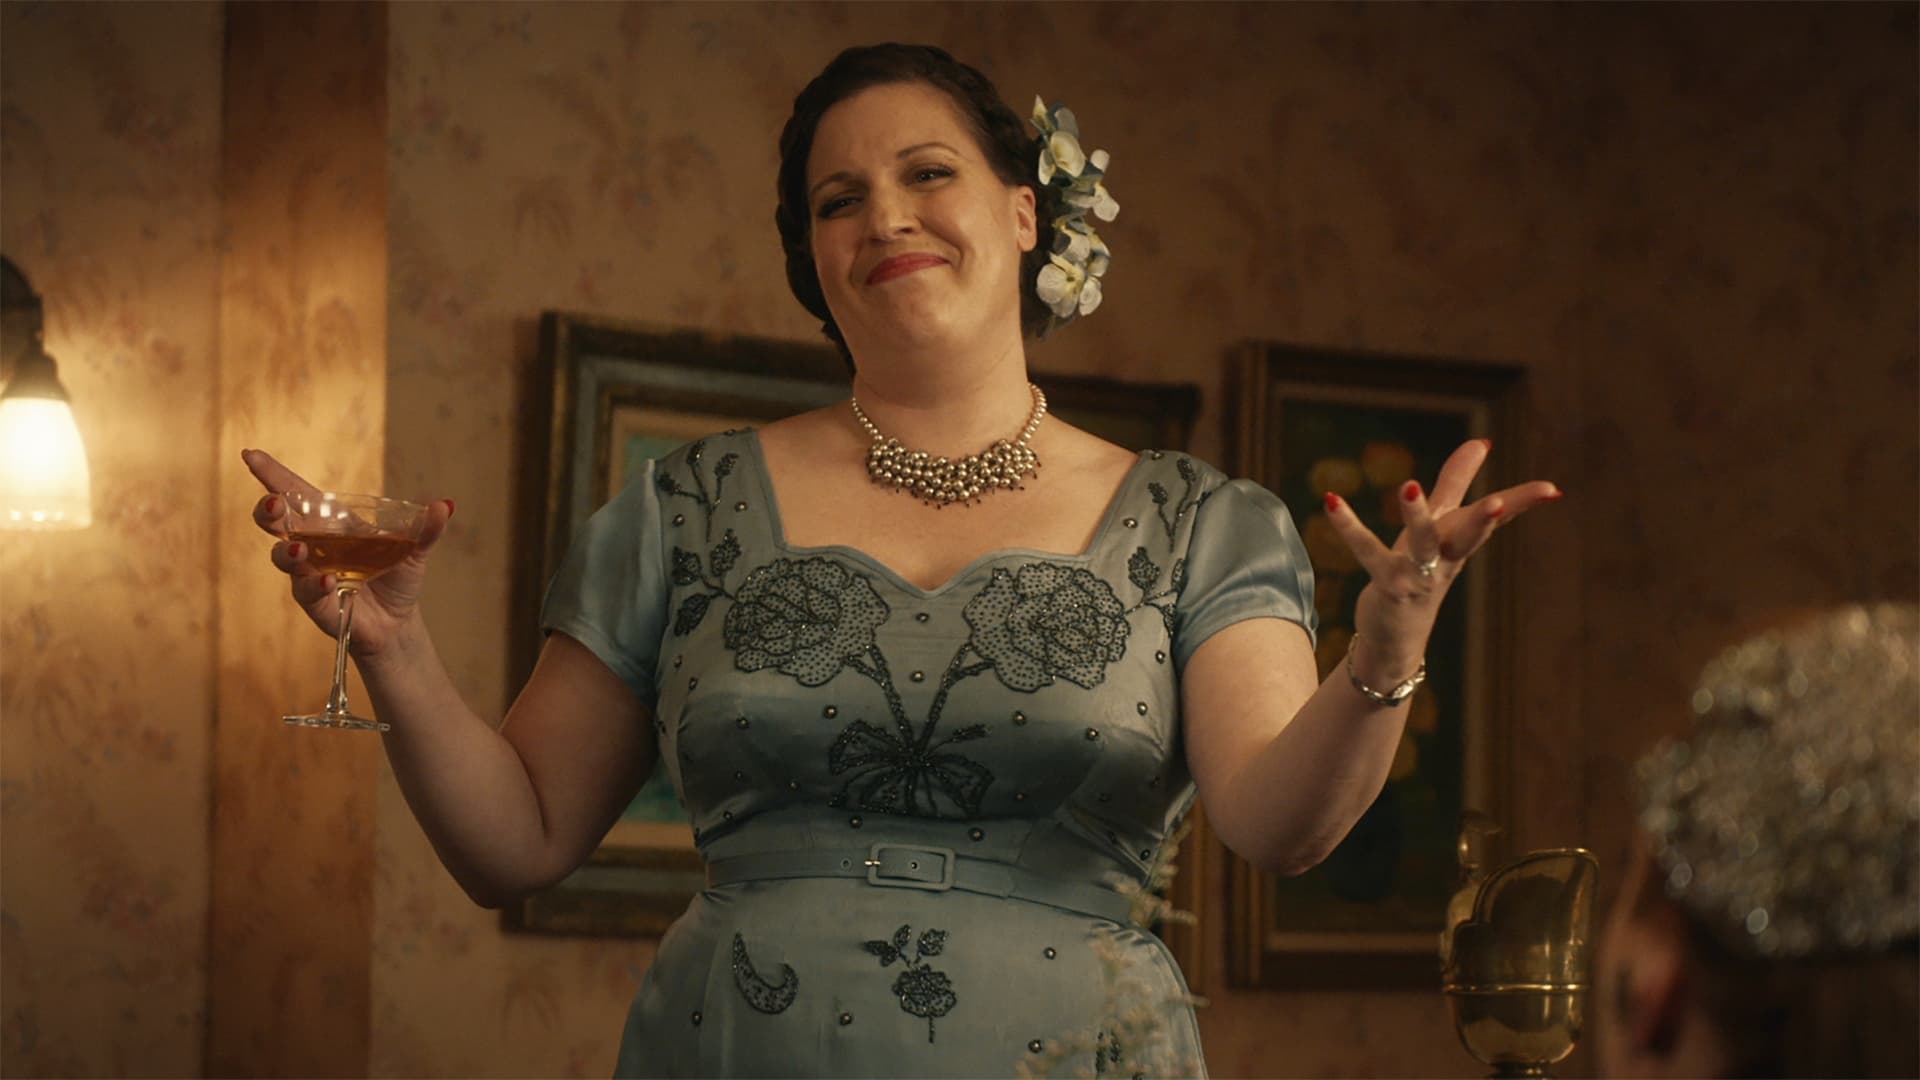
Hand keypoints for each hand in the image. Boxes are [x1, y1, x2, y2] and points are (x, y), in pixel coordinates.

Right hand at [243, 448, 454, 658]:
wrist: (398, 622)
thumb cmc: (396, 576)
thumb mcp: (416, 549)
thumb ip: (427, 529)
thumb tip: (446, 505)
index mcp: (332, 523)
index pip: (297, 494)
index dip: (273, 475)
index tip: (252, 455)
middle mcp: (313, 544)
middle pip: (276, 522)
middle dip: (268, 511)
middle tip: (273, 504)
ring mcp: (309, 573)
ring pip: (282, 557)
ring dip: (286, 550)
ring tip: (299, 548)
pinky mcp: (315, 602)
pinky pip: (305, 591)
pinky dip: (314, 584)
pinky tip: (327, 579)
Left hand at [1322, 439, 1558, 679]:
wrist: (1396, 637)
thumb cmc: (1420, 571)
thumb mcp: (1441, 523)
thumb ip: (1457, 481)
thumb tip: (1482, 442)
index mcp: (1460, 542)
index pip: (1496, 519)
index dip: (1523, 503)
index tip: (1553, 490)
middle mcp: (1445, 559)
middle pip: (1469, 536)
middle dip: (1484, 520)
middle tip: (1498, 503)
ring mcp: (1418, 575)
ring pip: (1421, 544)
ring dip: (1417, 515)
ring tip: (1410, 485)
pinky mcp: (1387, 584)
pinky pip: (1367, 553)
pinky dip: (1349, 527)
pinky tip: (1331, 501)